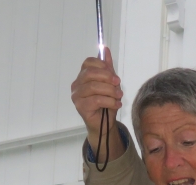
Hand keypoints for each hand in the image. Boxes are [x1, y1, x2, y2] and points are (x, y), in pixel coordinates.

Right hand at [71, 47, 124, 161]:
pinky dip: (109, 101)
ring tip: (119, 96)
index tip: (114, 75)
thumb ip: (107, 68)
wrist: (104, 124)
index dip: (102, 66)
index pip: (88, 62)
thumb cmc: (106, 103)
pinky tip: (116, 104)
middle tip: (118, 84)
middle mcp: (77, 84)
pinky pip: (95, 100)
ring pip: (93, 87)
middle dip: (107, 77)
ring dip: (110, 91)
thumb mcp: (110, 84)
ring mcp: (76, 95)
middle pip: (90, 73)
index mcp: (83, 76)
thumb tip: (106, 50)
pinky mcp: (80, 106)